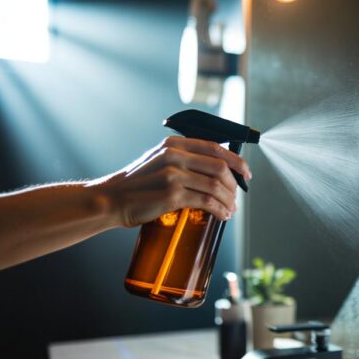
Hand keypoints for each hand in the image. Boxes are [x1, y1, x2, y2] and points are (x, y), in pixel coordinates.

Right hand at [90, 136, 251, 226]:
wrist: (112, 199)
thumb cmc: (138, 185)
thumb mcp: (159, 161)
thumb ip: (183, 160)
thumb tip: (217, 172)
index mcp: (174, 143)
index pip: (215, 147)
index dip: (236, 161)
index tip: (246, 174)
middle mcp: (174, 154)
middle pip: (219, 167)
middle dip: (234, 185)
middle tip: (236, 198)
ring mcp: (173, 174)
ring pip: (216, 185)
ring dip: (229, 200)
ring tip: (230, 210)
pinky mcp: (172, 194)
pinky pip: (206, 201)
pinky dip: (219, 209)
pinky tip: (222, 215)